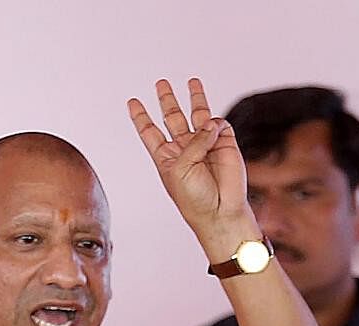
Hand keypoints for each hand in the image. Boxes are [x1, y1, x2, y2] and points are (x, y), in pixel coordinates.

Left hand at [128, 79, 252, 236]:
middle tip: (161, 83)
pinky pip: (220, 124)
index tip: (132, 101)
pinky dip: (216, 124)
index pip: (149, 131)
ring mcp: (205, 144)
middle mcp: (184, 148)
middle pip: (172, 117)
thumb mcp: (181, 168)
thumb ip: (194, 142)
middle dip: (167, 100)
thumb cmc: (194, 198)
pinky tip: (214, 130)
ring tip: (191, 81)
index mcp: (166, 156)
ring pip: (197, 115)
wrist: (220, 211)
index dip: (140, 116)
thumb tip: (211, 123)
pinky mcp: (226, 143)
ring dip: (194, 98)